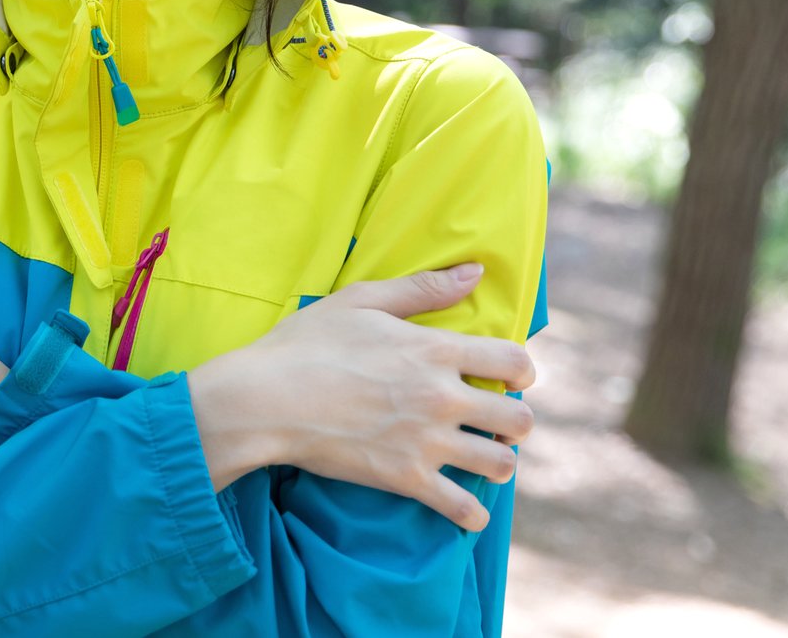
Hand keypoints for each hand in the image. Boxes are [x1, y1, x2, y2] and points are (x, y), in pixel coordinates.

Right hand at [189, 263, 535, 531]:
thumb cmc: (305, 344)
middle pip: (518, 418)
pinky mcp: (405, 479)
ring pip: (500, 464)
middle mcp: (442, 397)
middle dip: (516, 421)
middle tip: (497, 423)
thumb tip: (475, 272)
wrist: (264, 399)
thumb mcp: (360, 301)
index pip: (513, 361)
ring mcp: (426, 442)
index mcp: (435, 349)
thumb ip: (422, 288)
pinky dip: (471, 514)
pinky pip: (461, 508)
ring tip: (484, 459)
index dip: (523, 371)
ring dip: (499, 462)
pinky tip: (467, 510)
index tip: (514, 378)